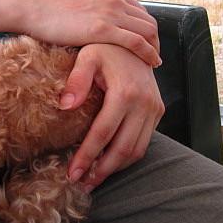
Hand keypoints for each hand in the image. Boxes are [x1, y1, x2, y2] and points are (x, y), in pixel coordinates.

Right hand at [30, 0, 160, 67]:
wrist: (35, 8)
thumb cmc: (54, 4)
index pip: (142, 11)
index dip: (148, 30)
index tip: (148, 44)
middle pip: (149, 22)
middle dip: (155, 41)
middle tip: (153, 57)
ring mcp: (110, 13)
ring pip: (147, 32)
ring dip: (154, 49)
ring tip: (152, 63)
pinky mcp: (102, 29)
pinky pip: (135, 42)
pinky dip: (147, 54)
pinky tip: (150, 64)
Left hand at [62, 44, 164, 190]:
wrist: (133, 39)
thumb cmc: (105, 47)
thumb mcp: (86, 56)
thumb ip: (76, 80)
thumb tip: (64, 106)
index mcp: (125, 92)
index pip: (103, 133)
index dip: (87, 156)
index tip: (72, 173)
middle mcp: (144, 103)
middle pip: (123, 148)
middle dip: (101, 170)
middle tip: (81, 183)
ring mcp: (154, 108)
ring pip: (137, 150)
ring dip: (115, 168)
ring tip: (92, 179)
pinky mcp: (158, 111)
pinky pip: (144, 141)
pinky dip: (127, 156)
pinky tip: (108, 162)